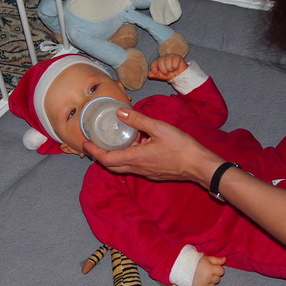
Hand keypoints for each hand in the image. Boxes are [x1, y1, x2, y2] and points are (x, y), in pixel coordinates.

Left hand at [83, 108, 223, 183]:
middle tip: (94, 143)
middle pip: (111, 166)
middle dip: (100, 155)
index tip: (85, 142)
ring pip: (123, 167)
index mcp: (136, 158)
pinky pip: (135, 166)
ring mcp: (146, 173)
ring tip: (113, 141)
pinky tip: (136, 145)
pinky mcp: (154, 173)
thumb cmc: (182, 147)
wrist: (200, 166)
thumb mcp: (159, 128)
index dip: (93, 151)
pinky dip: (128, 157)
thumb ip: (138, 120)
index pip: (106, 159)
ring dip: (115, 157)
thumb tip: (119, 112)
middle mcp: (138, 168)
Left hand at [148, 54, 187, 81]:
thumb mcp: (162, 76)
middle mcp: (164, 57)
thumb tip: (148, 74)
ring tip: (172, 70)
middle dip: (164, 71)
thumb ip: (155, 75)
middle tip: (167, 73)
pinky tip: (176, 68)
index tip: (155, 72)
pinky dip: (175, 67)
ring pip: (167, 63)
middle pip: (160, 63)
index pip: (154, 63)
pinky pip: (174, 62)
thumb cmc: (170, 74)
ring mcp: (170, 56)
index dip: (154, 68)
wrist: (180, 75)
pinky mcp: (177, 56)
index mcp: (159, 61)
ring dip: (170, 69)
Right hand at [192, 255, 225, 285]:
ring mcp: (204, 285)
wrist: (181, 268)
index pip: (222, 271)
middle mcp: (208, 278)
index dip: (218, 269)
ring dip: (210, 283)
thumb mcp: (205, 258)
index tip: (212, 268)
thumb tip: (224, 260)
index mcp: (210, 269)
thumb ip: (216, 260)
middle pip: (218, 279)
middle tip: (206, 272)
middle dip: (214, 276)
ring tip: (202, 278)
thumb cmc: (193, 262)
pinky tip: (202, 285)